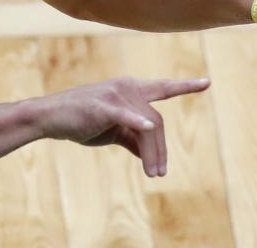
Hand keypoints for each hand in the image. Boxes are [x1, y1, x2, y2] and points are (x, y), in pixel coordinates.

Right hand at [32, 76, 209, 177]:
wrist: (50, 118)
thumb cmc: (80, 121)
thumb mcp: (112, 130)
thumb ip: (133, 137)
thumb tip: (149, 153)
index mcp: (130, 90)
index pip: (162, 88)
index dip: (184, 86)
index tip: (206, 82)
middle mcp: (127, 87)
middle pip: (158, 121)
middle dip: (162, 150)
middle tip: (159, 174)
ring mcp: (115, 95)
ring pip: (148, 127)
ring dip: (153, 153)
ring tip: (154, 174)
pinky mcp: (102, 106)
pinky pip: (126, 115)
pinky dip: (138, 121)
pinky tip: (148, 127)